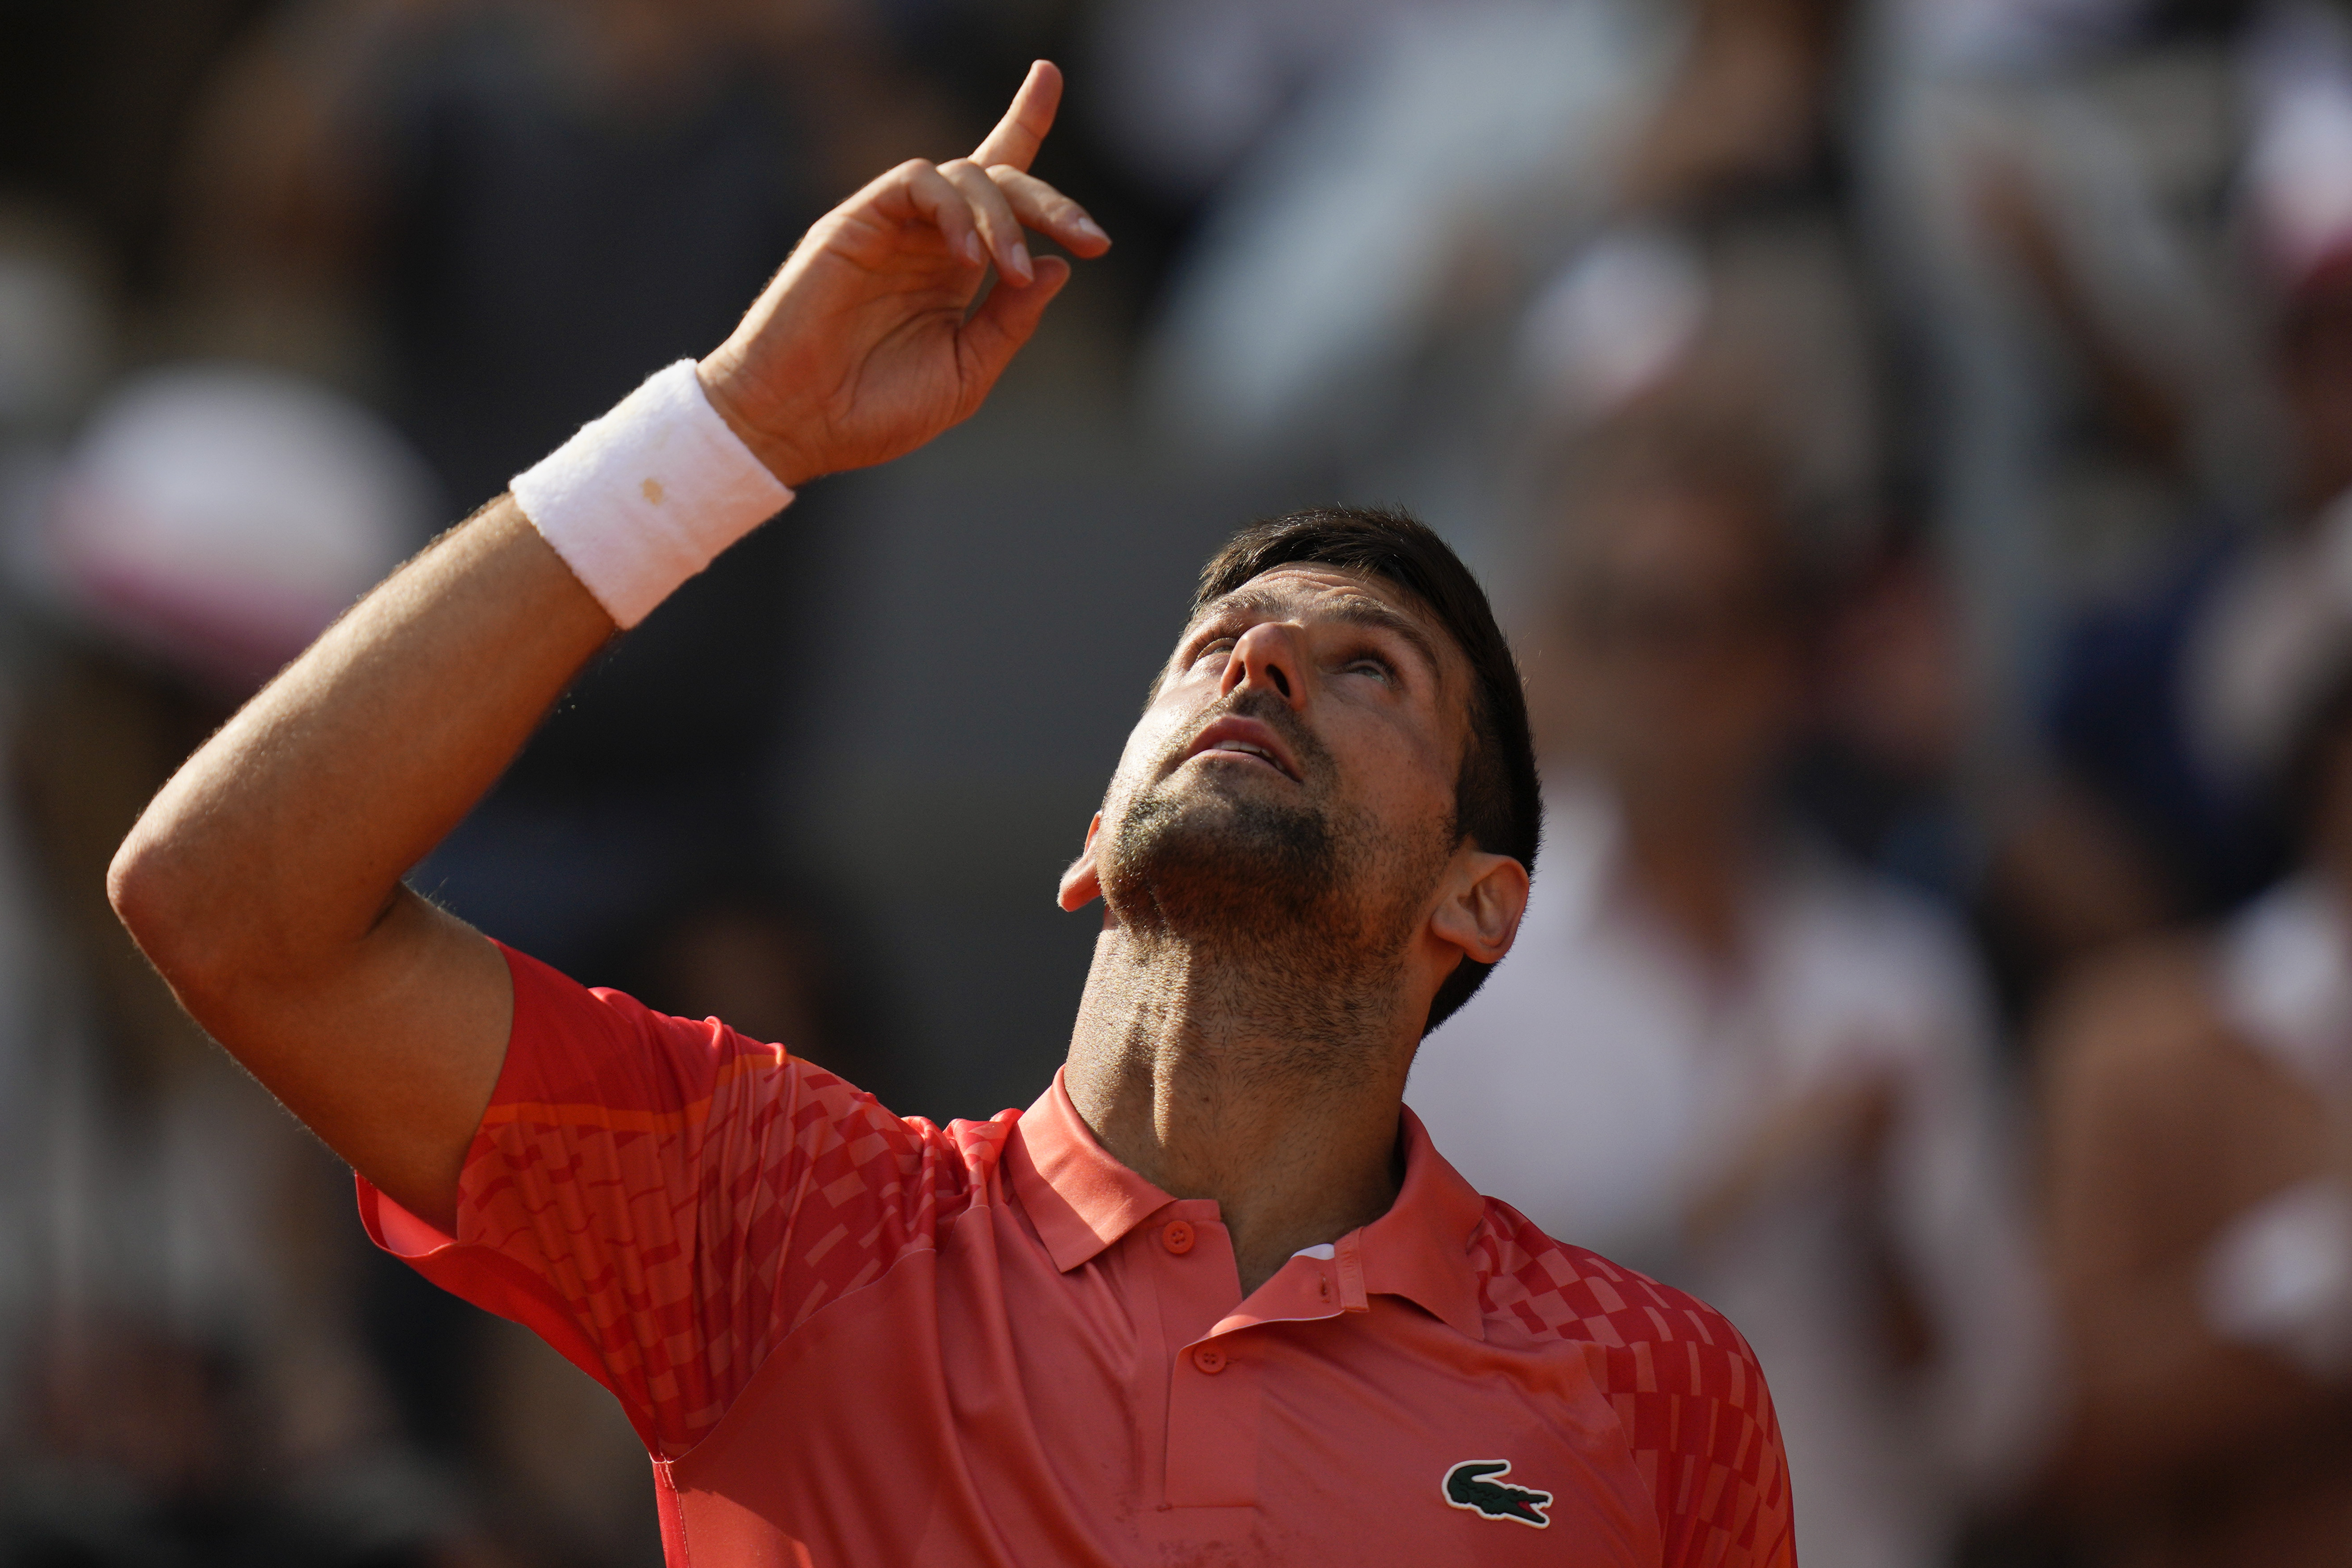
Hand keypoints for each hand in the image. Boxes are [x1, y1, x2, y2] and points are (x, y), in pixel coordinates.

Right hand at [696, 60, 1109, 487]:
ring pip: (965, 174)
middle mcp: (927, 239)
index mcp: (953, 270)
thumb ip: (1011, 321)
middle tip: (1092, 238)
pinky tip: (971, 260)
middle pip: (999, 177)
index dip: (1024, 125)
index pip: (998, 189)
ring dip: (1005, 219)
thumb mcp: (965, 373)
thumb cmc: (873, 410)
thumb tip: (1057, 266)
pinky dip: (955, 211)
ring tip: (1010, 272)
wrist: (797, 423)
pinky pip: (917, 181)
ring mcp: (893, 226)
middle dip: (1051, 202)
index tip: (1050, 77)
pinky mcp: (857, 220)